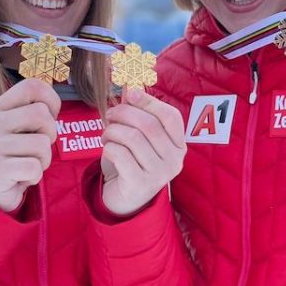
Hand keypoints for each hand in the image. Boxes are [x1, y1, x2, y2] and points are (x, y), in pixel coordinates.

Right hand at [0, 79, 60, 211]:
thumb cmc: (10, 153)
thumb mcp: (14, 125)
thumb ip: (30, 109)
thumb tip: (53, 98)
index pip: (32, 86)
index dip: (51, 99)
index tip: (51, 116)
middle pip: (41, 114)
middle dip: (50, 133)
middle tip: (38, 146)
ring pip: (42, 144)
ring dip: (43, 159)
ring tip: (28, 163)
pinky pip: (35, 168)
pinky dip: (35, 176)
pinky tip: (22, 177)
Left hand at [100, 88, 185, 215]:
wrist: (125, 200)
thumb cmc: (133, 162)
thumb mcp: (139, 137)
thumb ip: (138, 113)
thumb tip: (131, 85)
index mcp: (178, 145)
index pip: (170, 116)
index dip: (149, 101)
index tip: (130, 93)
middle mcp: (174, 160)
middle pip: (148, 125)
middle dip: (124, 114)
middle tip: (109, 115)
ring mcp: (159, 174)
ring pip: (132, 138)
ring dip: (113, 131)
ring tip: (107, 135)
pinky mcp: (139, 184)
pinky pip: (120, 154)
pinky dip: (109, 147)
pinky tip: (108, 150)